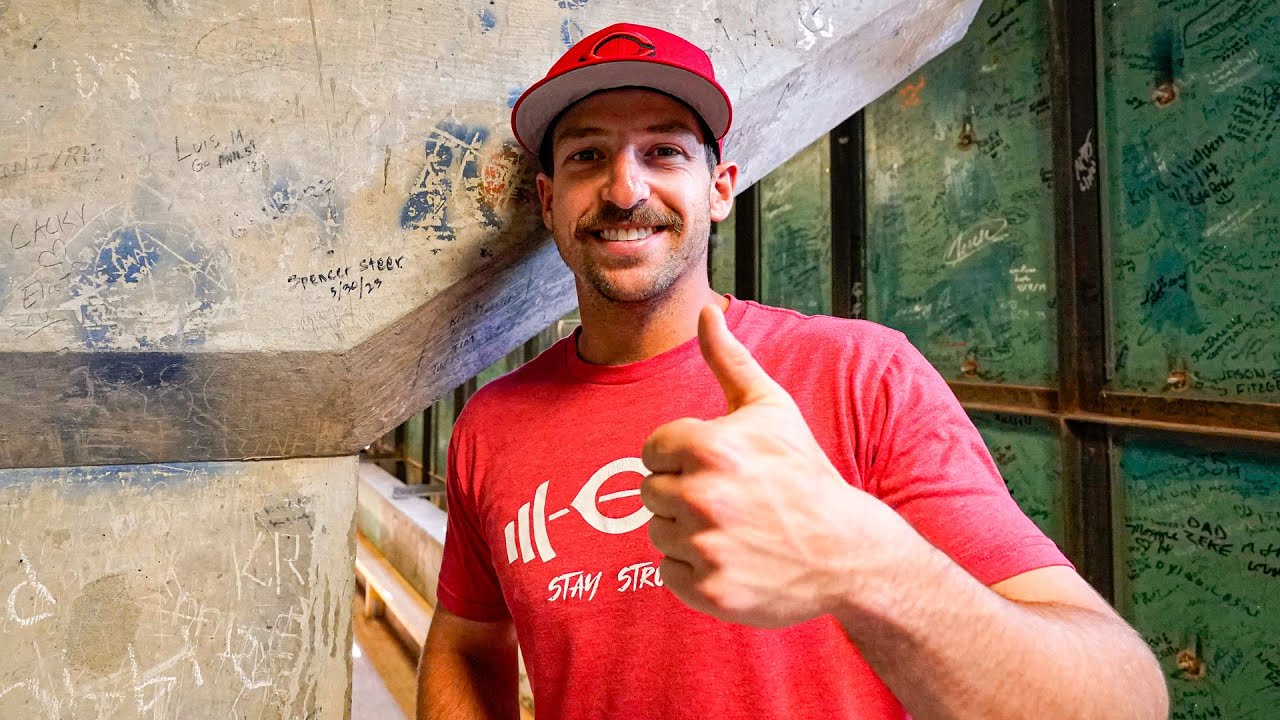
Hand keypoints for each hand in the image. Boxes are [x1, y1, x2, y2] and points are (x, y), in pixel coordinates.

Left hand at [640, 304, 906, 627]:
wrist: (846, 550)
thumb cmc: (803, 473)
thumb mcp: (770, 408)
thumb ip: (729, 359)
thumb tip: (707, 311)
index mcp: (711, 447)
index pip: (652, 449)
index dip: (680, 455)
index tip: (716, 465)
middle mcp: (703, 496)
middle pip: (650, 491)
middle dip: (680, 492)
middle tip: (727, 499)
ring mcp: (706, 547)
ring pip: (657, 532)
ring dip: (685, 530)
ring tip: (732, 528)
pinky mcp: (709, 589)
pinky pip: (669, 572)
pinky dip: (693, 568)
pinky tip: (731, 557)